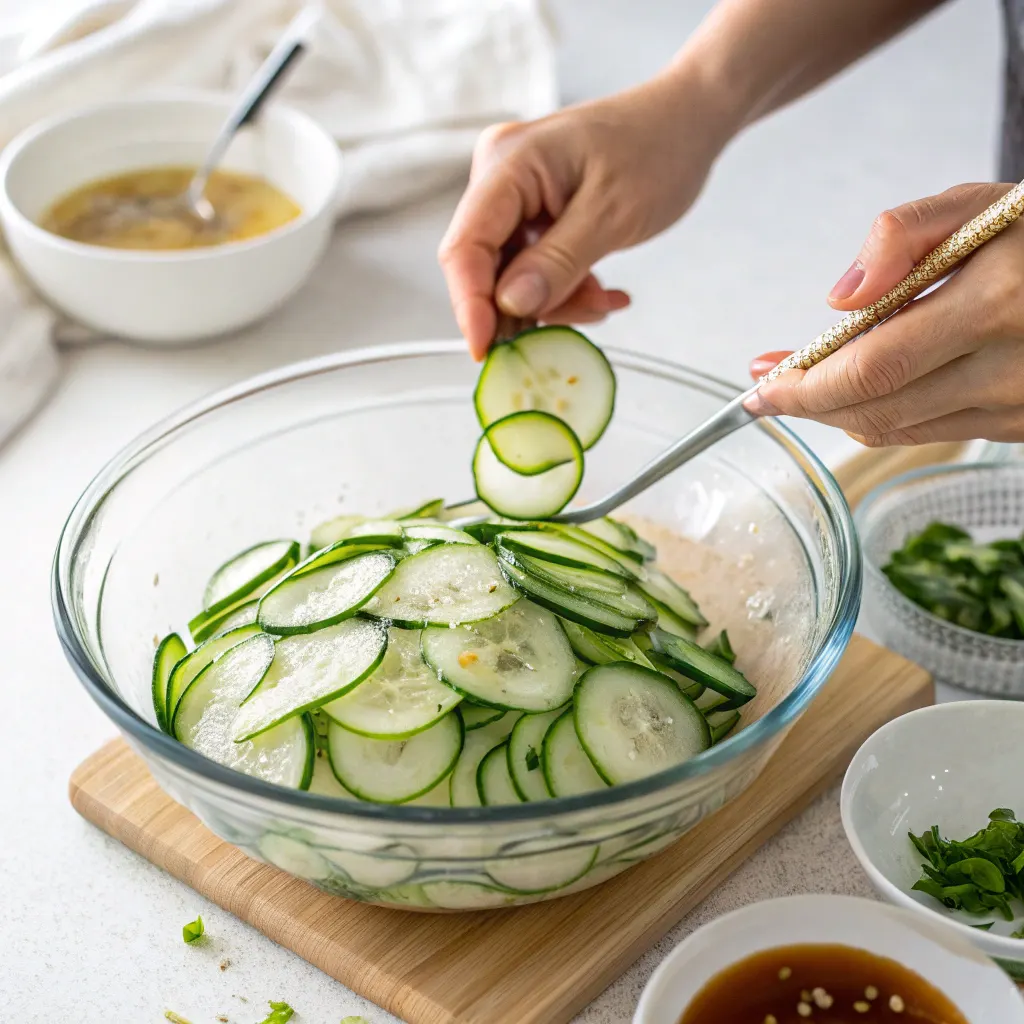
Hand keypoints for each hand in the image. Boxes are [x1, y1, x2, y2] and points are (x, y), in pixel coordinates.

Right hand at [438, 73, 730, 358]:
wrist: (687, 120)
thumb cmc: (659, 149)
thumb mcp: (613, 214)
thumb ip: (558, 262)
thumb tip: (510, 304)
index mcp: (508, 164)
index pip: (465, 246)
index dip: (470, 305)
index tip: (487, 351)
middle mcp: (499, 177)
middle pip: (484, 267)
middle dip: (529, 305)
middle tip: (583, 315)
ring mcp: (513, 196)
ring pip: (511, 276)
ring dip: (555, 300)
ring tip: (603, 297)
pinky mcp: (531, 213)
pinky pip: (531, 268)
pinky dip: (563, 288)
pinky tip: (600, 289)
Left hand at [745, 182, 1023, 445]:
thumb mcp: (981, 204)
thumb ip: (904, 235)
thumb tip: (839, 299)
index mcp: (997, 304)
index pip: (872, 365)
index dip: (804, 384)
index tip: (758, 383)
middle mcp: (1011, 368)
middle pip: (875, 409)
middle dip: (807, 404)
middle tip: (765, 391)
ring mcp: (1020, 406)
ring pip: (897, 430)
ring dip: (838, 414)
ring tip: (804, 386)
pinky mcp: (1023, 427)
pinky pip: (930, 432)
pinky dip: (882, 417)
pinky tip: (861, 392)